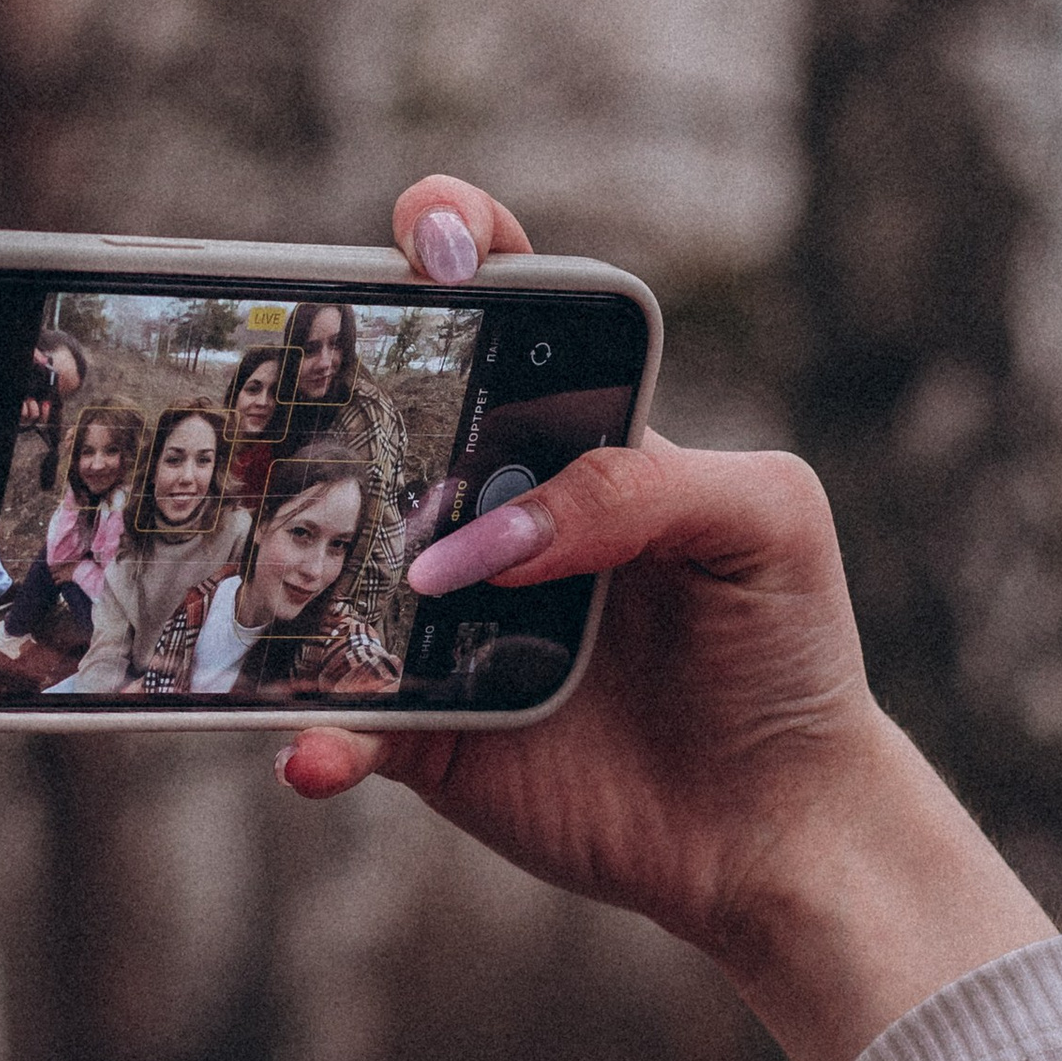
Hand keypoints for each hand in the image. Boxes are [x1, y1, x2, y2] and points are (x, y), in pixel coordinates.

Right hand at [277, 178, 1058, 1060]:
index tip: (428, 235)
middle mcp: (495, 523)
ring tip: (273, 576)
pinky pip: (345, 725)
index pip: (500, 322)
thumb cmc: (788, 651)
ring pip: (336, 577)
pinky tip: (314, 753)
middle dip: (323, 399)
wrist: (780, 824)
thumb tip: (489, 543)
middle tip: (291, 395)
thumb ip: (643, 485)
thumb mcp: (764, 519)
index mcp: (575, 444)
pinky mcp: (430, 734)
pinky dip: (316, 737)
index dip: (454, 253)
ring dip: (290, 570)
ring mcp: (449, 627)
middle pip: (383, 436)